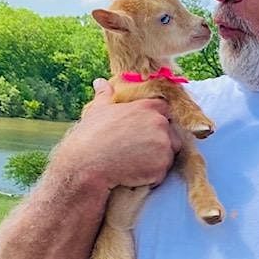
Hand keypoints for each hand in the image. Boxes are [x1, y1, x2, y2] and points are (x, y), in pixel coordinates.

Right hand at [53, 79, 182, 189]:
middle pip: (172, 134)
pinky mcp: (161, 166)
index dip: (158, 120)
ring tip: (135, 162)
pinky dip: (152, 176)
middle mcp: (160, 123)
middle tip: (138, 150)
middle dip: (160, 142)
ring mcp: (163, 145)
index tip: (146, 130)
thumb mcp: (98, 111)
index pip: (165, 110)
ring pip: (169, 154)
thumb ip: (105, 95)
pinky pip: (162, 172)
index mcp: (148, 107)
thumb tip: (100, 82)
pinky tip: (134, 173)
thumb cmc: (91, 135)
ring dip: (158, 160)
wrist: (86, 163)